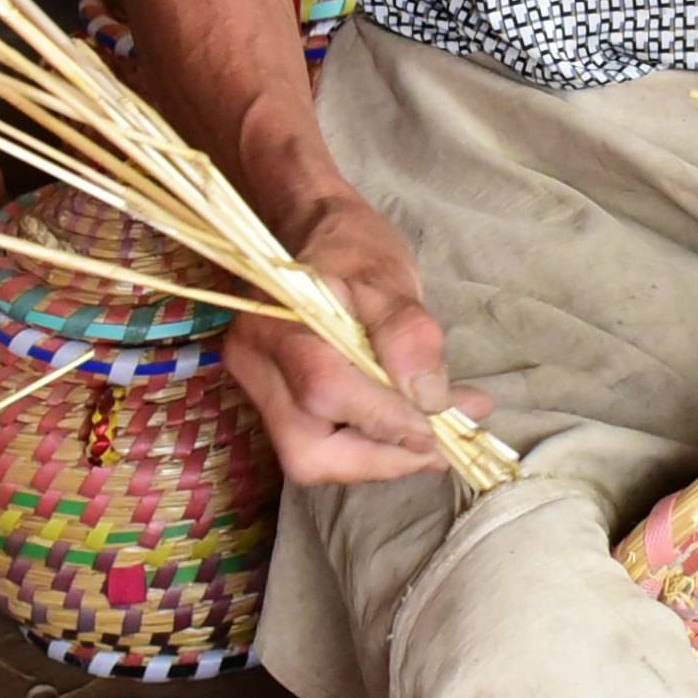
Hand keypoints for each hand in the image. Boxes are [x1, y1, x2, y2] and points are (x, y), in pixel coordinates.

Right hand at [222, 194, 492, 484]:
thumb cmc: (352, 249)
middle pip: (309, 448)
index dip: (385, 420)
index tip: (442, 427)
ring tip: (436, 439)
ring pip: (312, 459)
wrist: (315, 238)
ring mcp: (258, 392)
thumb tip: (429, 400)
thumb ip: (410, 335)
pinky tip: (408, 432)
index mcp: (276, 323)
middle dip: (382, 458)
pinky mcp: (275, 408)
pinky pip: (320, 448)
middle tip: (443, 447)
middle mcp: (254, 366)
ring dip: (381, 459)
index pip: (325, 390)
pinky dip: (369, 449)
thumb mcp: (390, 276)